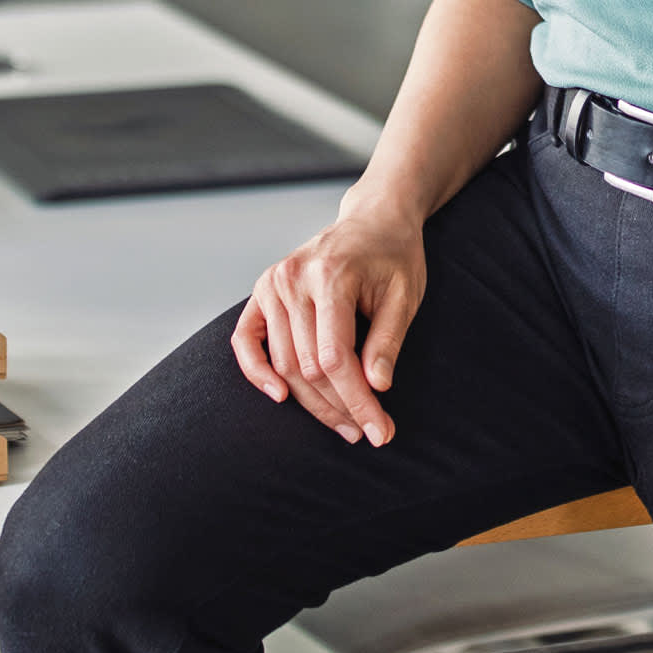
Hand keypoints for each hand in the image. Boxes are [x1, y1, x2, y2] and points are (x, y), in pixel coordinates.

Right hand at [233, 194, 427, 444]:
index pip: (336, 358)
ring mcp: (272, 284)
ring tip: (345, 425)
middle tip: (367, 432)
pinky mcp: (262, 290)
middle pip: (308, 367)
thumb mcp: (406, 295)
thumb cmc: (394, 257)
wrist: (373, 219)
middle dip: (340, 407)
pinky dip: (257, 372)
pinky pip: (245, 340)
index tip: (380, 432)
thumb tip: (376, 388)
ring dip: (313, 402)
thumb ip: (388, 341)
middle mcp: (293, 279)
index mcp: (331, 276)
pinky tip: (280, 397)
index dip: (357, 401)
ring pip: (284, 363)